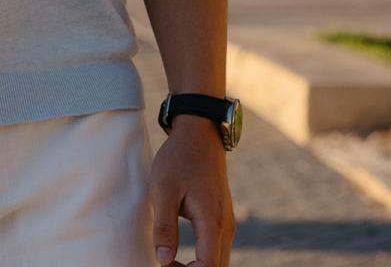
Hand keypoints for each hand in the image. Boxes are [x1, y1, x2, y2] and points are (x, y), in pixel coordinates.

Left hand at [149, 119, 232, 265]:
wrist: (200, 136)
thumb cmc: (178, 160)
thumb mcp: (163, 191)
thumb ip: (164, 227)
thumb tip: (163, 259)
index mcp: (212, 221)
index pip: (208, 265)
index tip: (164, 265)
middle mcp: (225, 225)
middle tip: (165, 264)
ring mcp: (227, 222)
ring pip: (219, 260)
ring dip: (198, 266)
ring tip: (169, 260)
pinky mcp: (222, 218)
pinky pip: (217, 248)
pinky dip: (203, 258)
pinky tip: (181, 254)